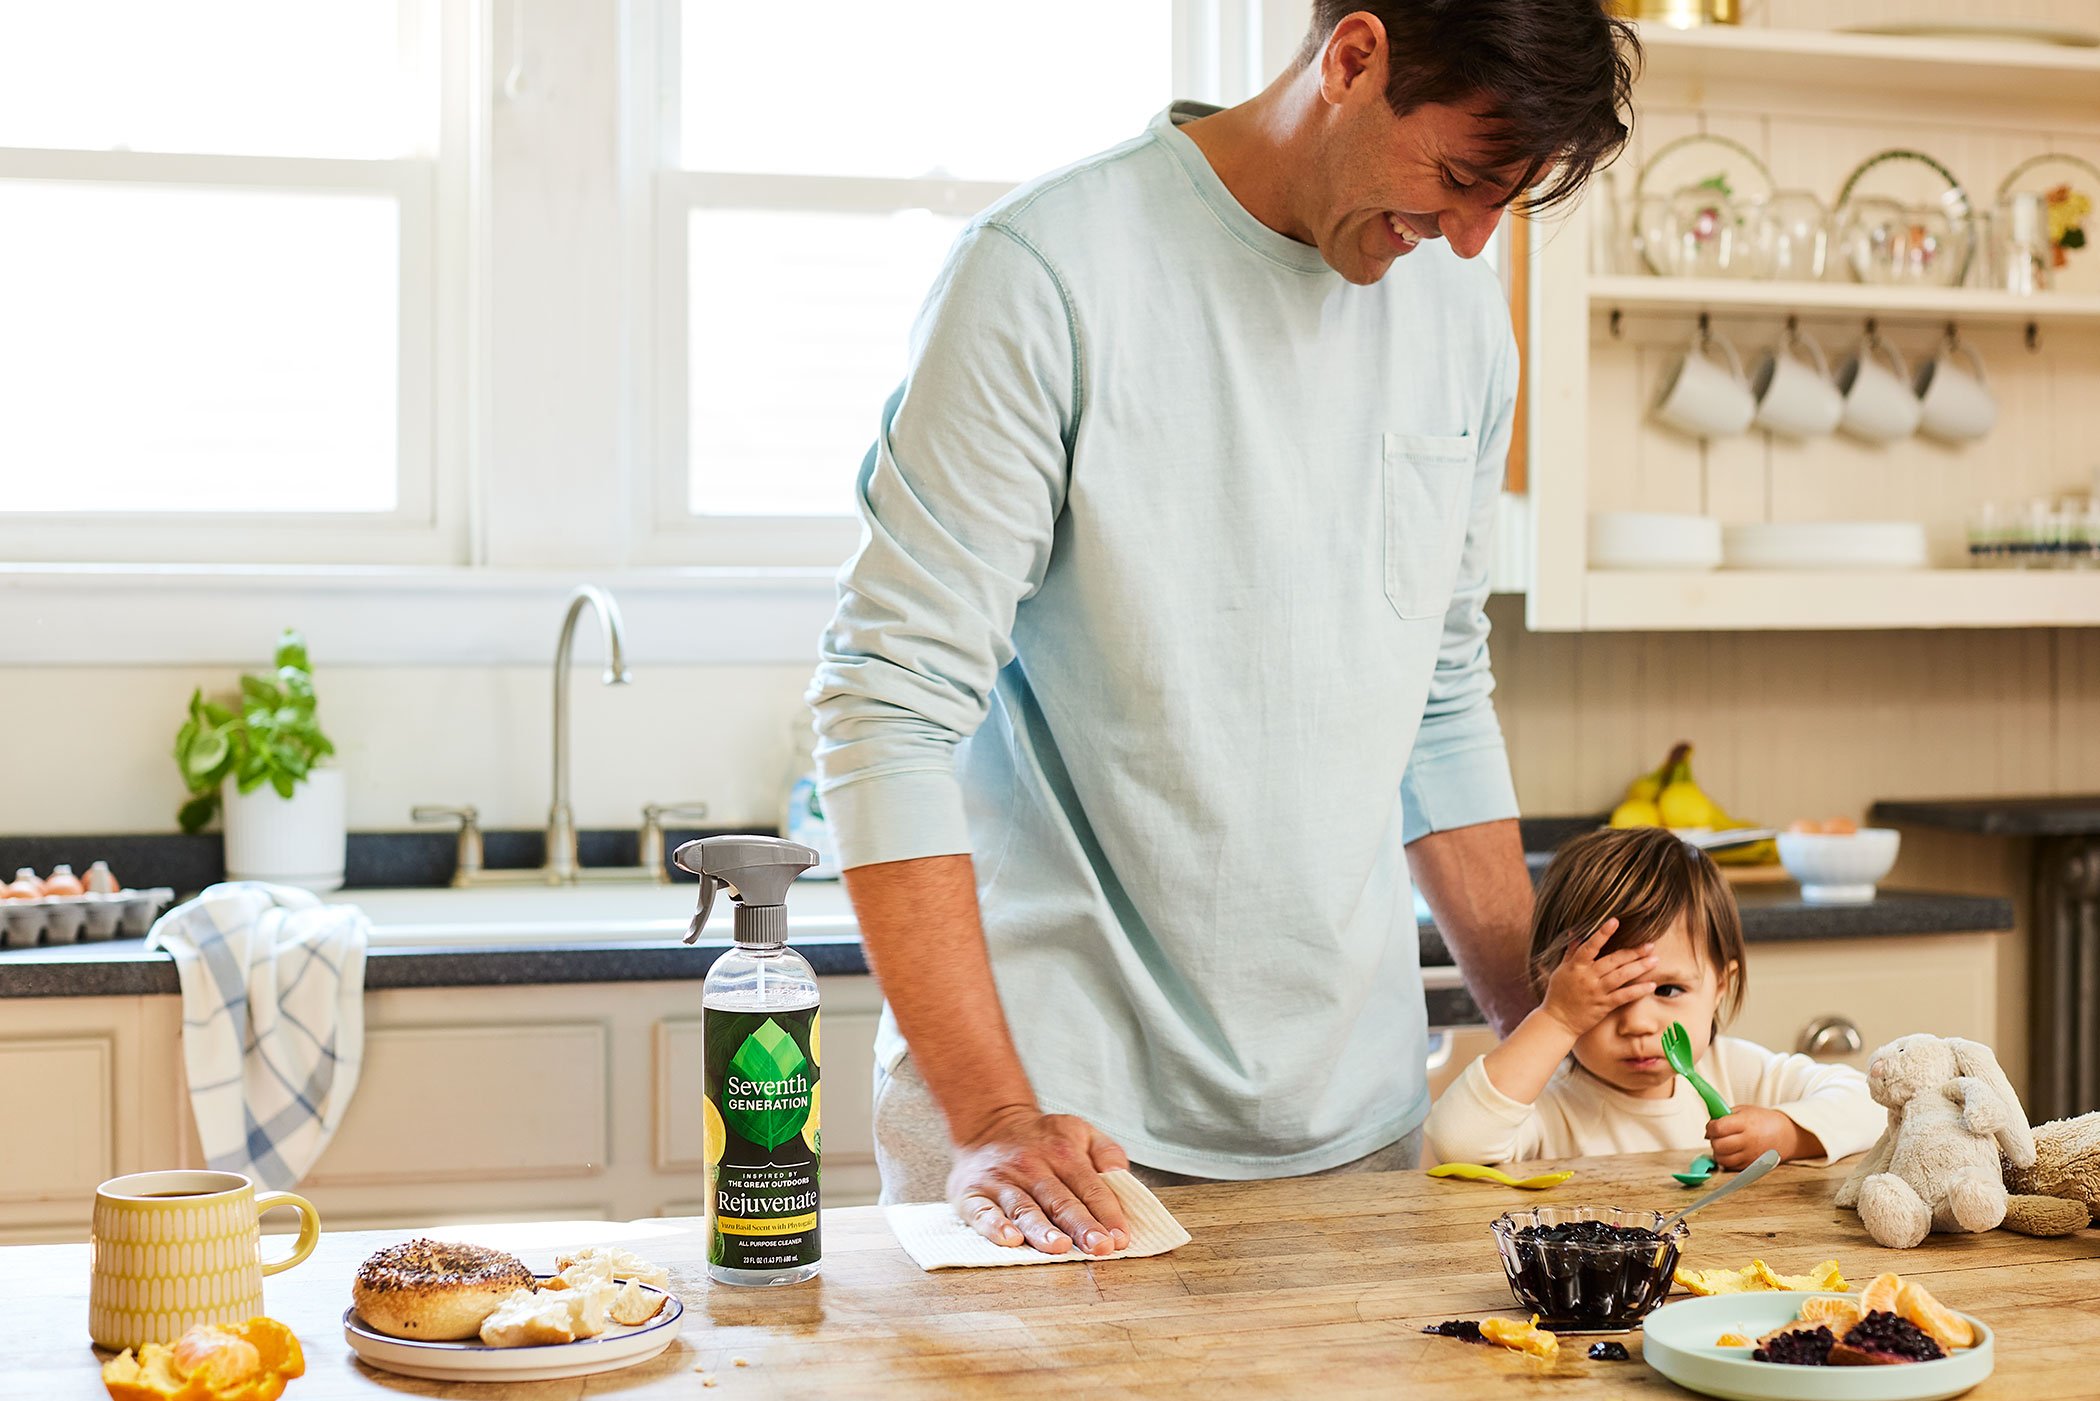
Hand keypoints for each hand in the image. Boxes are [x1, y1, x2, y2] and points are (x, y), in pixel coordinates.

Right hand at [947, 1107, 1132, 1255]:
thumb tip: (1120, 1175)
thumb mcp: (1079, 1130)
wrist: (988, 1124)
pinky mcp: (973, 1194)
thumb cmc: (1041, 1138)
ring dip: (1042, 1230)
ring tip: (1059, 1247)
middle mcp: (1032, 1166)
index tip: (1121, 1238)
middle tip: (1099, 1247)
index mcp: (1063, 1153)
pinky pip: (983, 1212)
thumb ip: (1107, 1151)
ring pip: (1025, 1209)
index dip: (1107, 1213)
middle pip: (1060, 1201)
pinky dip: (994, 1226)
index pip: (1090, 1186)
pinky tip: (1009, 1239)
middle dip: (1081, 1226)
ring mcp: (1001, 1181)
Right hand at [1537, 919, 1657, 1039]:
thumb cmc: (1557, 994)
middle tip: (1649, 945)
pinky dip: (1638, 990)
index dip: (1603, 933)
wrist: (1557, 1021)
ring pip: (1621, 977)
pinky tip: (1651, 985)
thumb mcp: (1561, 970)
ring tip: (1654, 960)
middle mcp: (1587, 977)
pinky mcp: (1604, 1005)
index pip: (1590, 946)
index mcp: (1576, 966)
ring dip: (1639, 968)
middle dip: (1633, 952)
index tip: (1615, 921)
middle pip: (1613, 961)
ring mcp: (1596, 991)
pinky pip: (1624, 996)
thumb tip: (1576, 933)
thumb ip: (1571, 952)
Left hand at [1705, 1106, 1811, 1167]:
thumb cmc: (1762, 1120)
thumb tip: (1706, 1132)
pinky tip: (1732, 1151)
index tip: (1713, 1125)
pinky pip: (1731, 1166)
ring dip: (1718, 1151)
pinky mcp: (1752, 1166)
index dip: (1711, 1126)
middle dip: (1713, 1139)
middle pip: (1718, 1145)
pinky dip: (1727, 1160)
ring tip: (1725, 1143)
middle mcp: (1748, 1141)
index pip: (1718, 1128)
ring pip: (1722, 1159)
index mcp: (1745, 1123)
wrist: (1785, 1135)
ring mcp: (1750, 1156)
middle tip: (1718, 1135)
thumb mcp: (1743, 1110)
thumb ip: (1723, 1117)